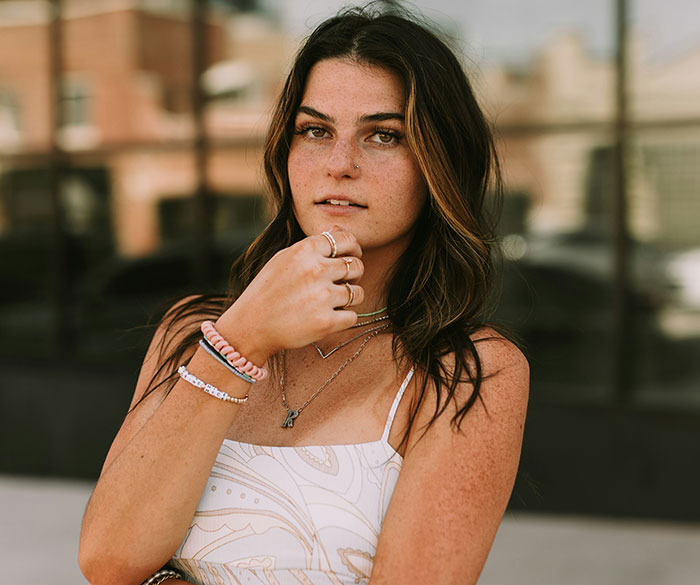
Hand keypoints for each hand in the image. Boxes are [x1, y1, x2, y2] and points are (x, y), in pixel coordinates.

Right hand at [215, 227, 363, 360]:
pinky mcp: (326, 322)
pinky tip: (327, 317)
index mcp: (305, 250)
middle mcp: (316, 270)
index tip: (350, 258)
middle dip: (353, 275)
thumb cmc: (268, 290)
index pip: (347, 240)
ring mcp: (322, 297)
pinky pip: (353, 316)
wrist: (251, 326)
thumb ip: (313, 245)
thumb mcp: (284, 258)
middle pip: (356, 266)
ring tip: (332, 302)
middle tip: (341, 283)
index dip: (353, 249)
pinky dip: (343, 319)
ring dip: (349, 298)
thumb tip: (339, 229)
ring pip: (358, 293)